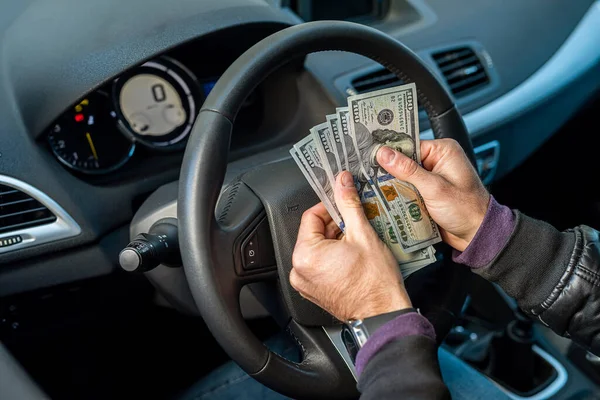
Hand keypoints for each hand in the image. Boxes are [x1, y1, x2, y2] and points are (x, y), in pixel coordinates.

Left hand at [290, 171, 411, 320]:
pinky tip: (352, 255)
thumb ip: (348, 204)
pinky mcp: (314, 291)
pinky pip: (319, 265)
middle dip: (335, 223)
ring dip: (336, 239)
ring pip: (318, 248)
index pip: (310, 216)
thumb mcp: (362, 234)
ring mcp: (305, 283)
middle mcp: (299, 270)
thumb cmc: (375, 283)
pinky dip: (333, 256)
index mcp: (305, 254)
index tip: (343, 201)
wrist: (383, 314)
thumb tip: (342, 182)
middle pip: (314, 232)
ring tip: (357, 238)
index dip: (329, 206)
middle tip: (355, 221)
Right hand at [376, 139, 489, 251]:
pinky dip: (398, 196)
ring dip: (392, 186)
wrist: (477, 234)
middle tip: (367, 176)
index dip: (390, 153)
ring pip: (403, 177)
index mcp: (443, 151)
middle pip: (404, 161)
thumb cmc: (466, 209)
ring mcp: (431, 178)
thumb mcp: (434, 188)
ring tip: (372, 189)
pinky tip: (385, 200)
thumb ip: (408, 170)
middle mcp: (437, 161)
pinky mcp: (427, 193)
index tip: (370, 159)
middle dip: (388, 171)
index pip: (409, 146)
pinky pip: (407, 190)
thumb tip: (384, 153)